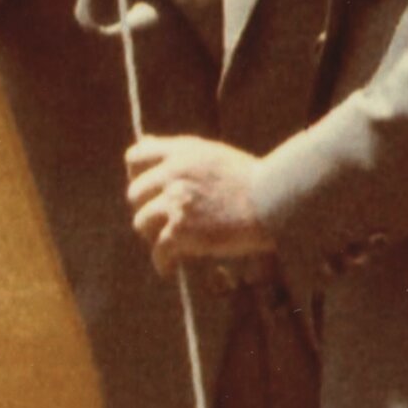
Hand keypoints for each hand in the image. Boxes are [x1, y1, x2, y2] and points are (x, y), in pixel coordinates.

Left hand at [125, 132, 275, 267]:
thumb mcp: (209, 153)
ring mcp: (176, 203)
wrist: (272, 201)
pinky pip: (158, 250)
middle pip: (134, 194)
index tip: (147, 191)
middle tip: (161, 222)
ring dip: (153, 234)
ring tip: (170, 243)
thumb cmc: (247, 179)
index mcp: (180, 153)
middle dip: (146, 208)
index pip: (135, 157)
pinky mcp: (182, 231)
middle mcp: (173, 174)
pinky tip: (169, 268)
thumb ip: (176, 150)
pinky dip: (162, 262)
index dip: (136, 175)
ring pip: (141, 222)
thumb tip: (143, 140)